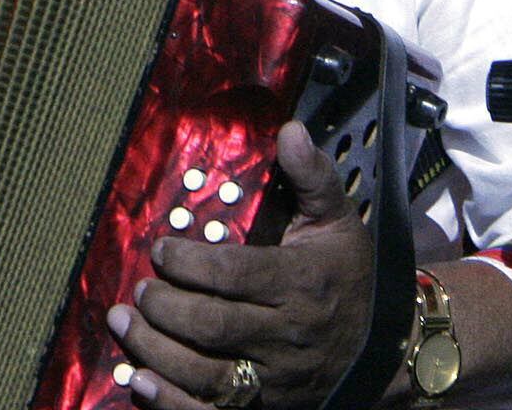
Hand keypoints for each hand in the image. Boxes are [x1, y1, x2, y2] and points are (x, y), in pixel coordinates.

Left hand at [109, 122, 374, 408]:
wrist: (387, 349)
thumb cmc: (349, 276)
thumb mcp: (338, 221)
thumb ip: (312, 176)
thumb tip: (290, 130)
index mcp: (300, 284)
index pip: (235, 275)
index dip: (189, 264)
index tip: (160, 250)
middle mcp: (287, 337)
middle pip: (212, 326)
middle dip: (165, 307)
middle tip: (138, 289)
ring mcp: (276, 381)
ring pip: (206, 373)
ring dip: (155, 351)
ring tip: (124, 324)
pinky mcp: (267, 409)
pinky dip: (172, 404)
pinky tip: (141, 382)